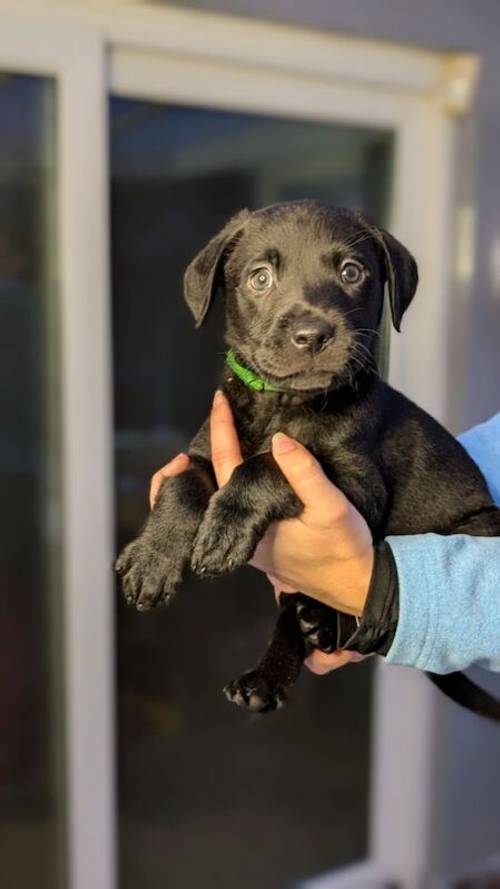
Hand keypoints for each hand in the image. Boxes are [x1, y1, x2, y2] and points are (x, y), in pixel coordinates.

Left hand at [149, 391, 372, 673]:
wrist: (356, 587)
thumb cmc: (344, 548)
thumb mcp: (331, 507)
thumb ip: (304, 473)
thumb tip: (279, 439)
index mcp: (250, 520)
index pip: (226, 464)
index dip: (223, 429)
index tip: (219, 398)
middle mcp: (238, 533)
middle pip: (205, 487)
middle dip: (198, 454)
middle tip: (208, 417)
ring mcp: (245, 541)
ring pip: (213, 500)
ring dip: (209, 469)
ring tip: (218, 435)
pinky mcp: (257, 545)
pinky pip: (228, 510)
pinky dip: (224, 485)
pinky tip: (238, 466)